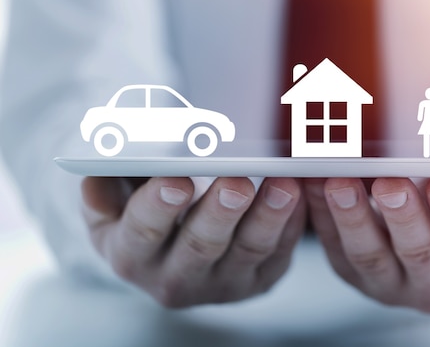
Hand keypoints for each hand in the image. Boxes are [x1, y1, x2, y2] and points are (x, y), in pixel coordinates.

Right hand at [81, 176, 305, 306]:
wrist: (173, 244)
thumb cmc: (142, 208)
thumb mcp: (114, 198)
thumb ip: (106, 185)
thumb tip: (97, 177)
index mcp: (132, 255)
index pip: (141, 233)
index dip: (157, 208)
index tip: (175, 179)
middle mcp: (175, 279)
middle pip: (200, 247)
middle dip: (219, 213)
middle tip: (236, 182)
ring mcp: (222, 284)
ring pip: (248, 251)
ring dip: (268, 217)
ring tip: (283, 184)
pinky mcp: (258, 280)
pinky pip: (279, 254)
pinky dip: (291, 223)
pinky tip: (301, 192)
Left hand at [306, 177, 429, 313]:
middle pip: (420, 254)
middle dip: (403, 216)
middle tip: (389, 180)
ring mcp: (394, 283)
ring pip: (371, 257)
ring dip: (353, 218)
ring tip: (342, 181)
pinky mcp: (357, 273)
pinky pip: (336, 248)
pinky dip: (323, 215)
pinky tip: (314, 182)